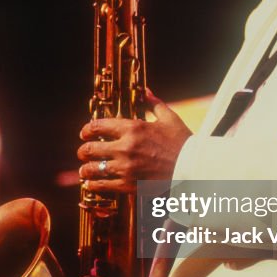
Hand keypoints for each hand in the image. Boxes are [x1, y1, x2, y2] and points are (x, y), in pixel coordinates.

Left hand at [77, 90, 191, 190]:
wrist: (193, 168)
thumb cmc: (182, 141)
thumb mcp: (169, 117)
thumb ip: (153, 103)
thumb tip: (145, 91)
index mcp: (133, 128)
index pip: (98, 126)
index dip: (87, 129)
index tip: (84, 133)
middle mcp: (125, 147)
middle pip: (90, 149)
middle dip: (83, 150)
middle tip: (83, 152)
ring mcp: (126, 168)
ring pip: (92, 169)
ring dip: (86, 169)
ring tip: (85, 170)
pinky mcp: (129, 185)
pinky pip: (102, 186)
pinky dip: (93, 185)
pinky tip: (91, 184)